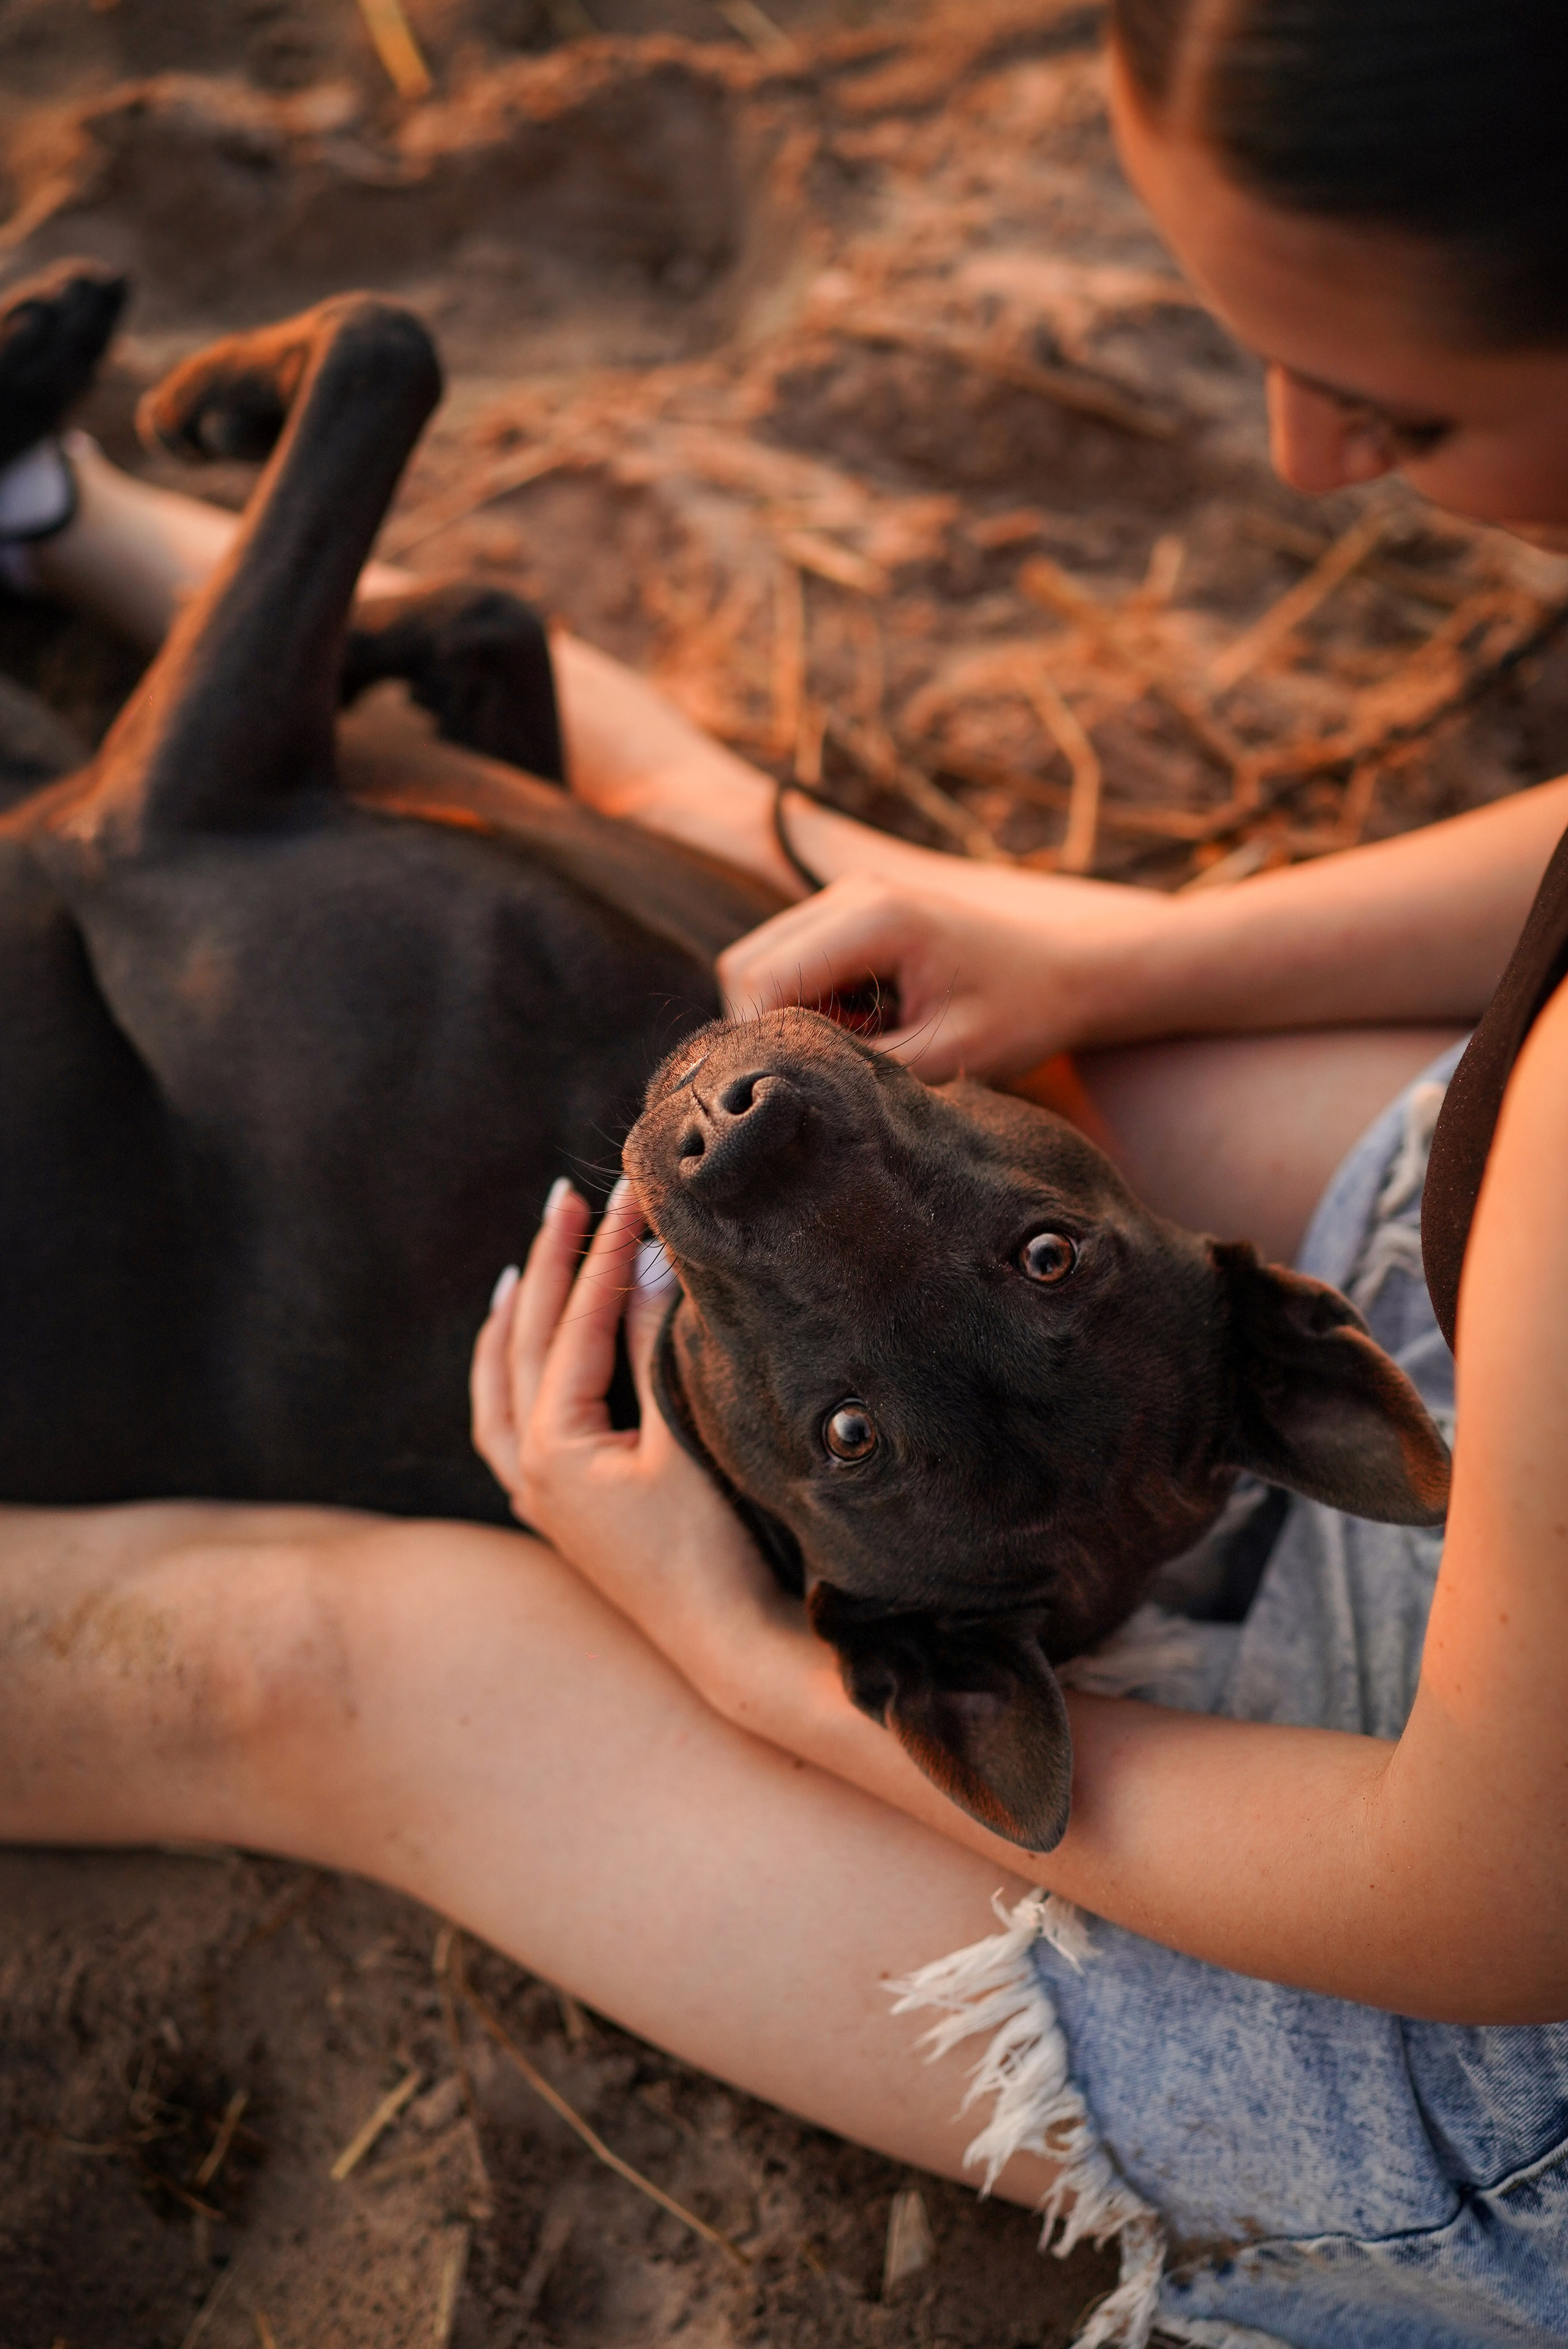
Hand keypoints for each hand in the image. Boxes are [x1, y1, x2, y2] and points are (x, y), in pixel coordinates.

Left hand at [470, 1178, 789, 1700]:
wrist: (728, 1645)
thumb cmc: (715, 1545)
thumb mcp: (684, 1435)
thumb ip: (653, 1347)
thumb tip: (645, 1260)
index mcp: (553, 1447)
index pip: (580, 1322)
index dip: (607, 1252)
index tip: (631, 1194)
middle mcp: (530, 1471)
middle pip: (528, 1343)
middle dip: (552, 1265)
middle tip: (569, 1198)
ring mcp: (540, 1497)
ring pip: (501, 1390)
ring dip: (514, 1325)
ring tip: (525, 1268)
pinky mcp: (561, 1516)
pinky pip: (508, 1433)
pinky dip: (509, 1383)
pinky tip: (522, 1363)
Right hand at [715, 867, 1167, 1082]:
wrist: (1069, 971)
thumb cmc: (1020, 1013)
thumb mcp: (946, 1057)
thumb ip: (862, 1067)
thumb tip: (787, 1085)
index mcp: (873, 919)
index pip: (761, 980)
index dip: (760, 1041)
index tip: (793, 1087)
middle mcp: (848, 894)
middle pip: (745, 964)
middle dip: (763, 1027)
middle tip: (820, 1071)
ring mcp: (846, 896)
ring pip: (759, 961)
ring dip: (784, 1014)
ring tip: (853, 1045)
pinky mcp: (849, 912)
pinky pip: (789, 958)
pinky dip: (806, 1001)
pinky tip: (860, 1025)